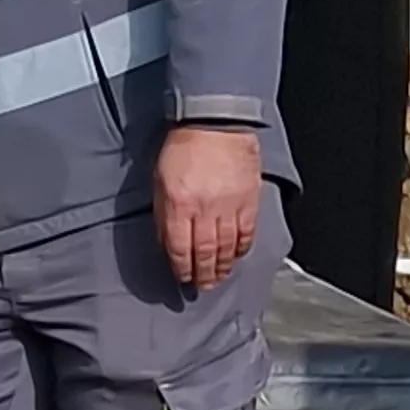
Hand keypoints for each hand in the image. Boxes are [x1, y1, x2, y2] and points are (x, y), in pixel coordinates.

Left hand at [153, 125, 262, 290]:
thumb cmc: (183, 147)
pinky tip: (238, 255)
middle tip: (203, 287)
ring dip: (223, 266)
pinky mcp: (249, 200)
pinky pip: (246, 232)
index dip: (181, 268)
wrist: (215, 122)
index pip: (179, 249)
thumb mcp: (159, 179)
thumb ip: (163, 212)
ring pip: (226, 247)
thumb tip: (167, 241)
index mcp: (178, 205)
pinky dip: (242, 248)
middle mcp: (204, 210)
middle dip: (203, 274)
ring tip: (219, 277)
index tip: (182, 279)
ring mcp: (229, 207)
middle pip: (204, 253)